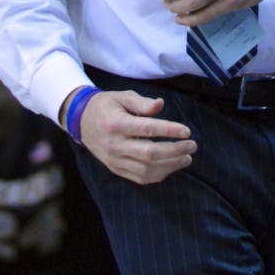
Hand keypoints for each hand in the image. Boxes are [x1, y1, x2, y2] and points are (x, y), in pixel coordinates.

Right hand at [78, 90, 196, 184]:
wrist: (81, 122)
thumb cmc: (107, 106)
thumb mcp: (122, 97)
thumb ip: (142, 103)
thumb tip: (161, 105)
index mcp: (115, 124)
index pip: (147, 129)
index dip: (169, 131)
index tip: (187, 131)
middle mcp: (114, 145)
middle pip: (149, 153)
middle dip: (175, 150)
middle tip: (193, 145)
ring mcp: (115, 160)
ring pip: (146, 169)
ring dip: (171, 165)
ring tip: (187, 157)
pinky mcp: (116, 169)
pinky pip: (140, 177)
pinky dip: (159, 174)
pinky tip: (172, 166)